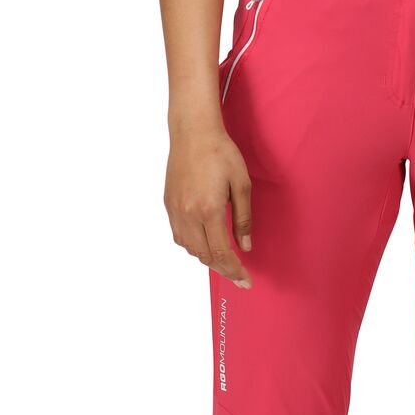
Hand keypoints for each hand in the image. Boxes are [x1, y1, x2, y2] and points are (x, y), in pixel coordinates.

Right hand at [165, 118, 253, 287]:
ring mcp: (175, 210)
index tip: (245, 281)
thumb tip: (245, 246)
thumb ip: (243, 219)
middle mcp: (188, 214)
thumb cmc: (221, 153)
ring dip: (207, 258)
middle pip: (204, 256)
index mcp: (209, 210)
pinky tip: (204, 242)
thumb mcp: (242, 184)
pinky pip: (179, 236)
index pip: (221, 253)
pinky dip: (192, 245)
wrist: (193, 132)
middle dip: (223, 269)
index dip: (234, 271)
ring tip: (224, 260)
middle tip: (238, 275)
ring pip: (189, 249)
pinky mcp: (168, 204)